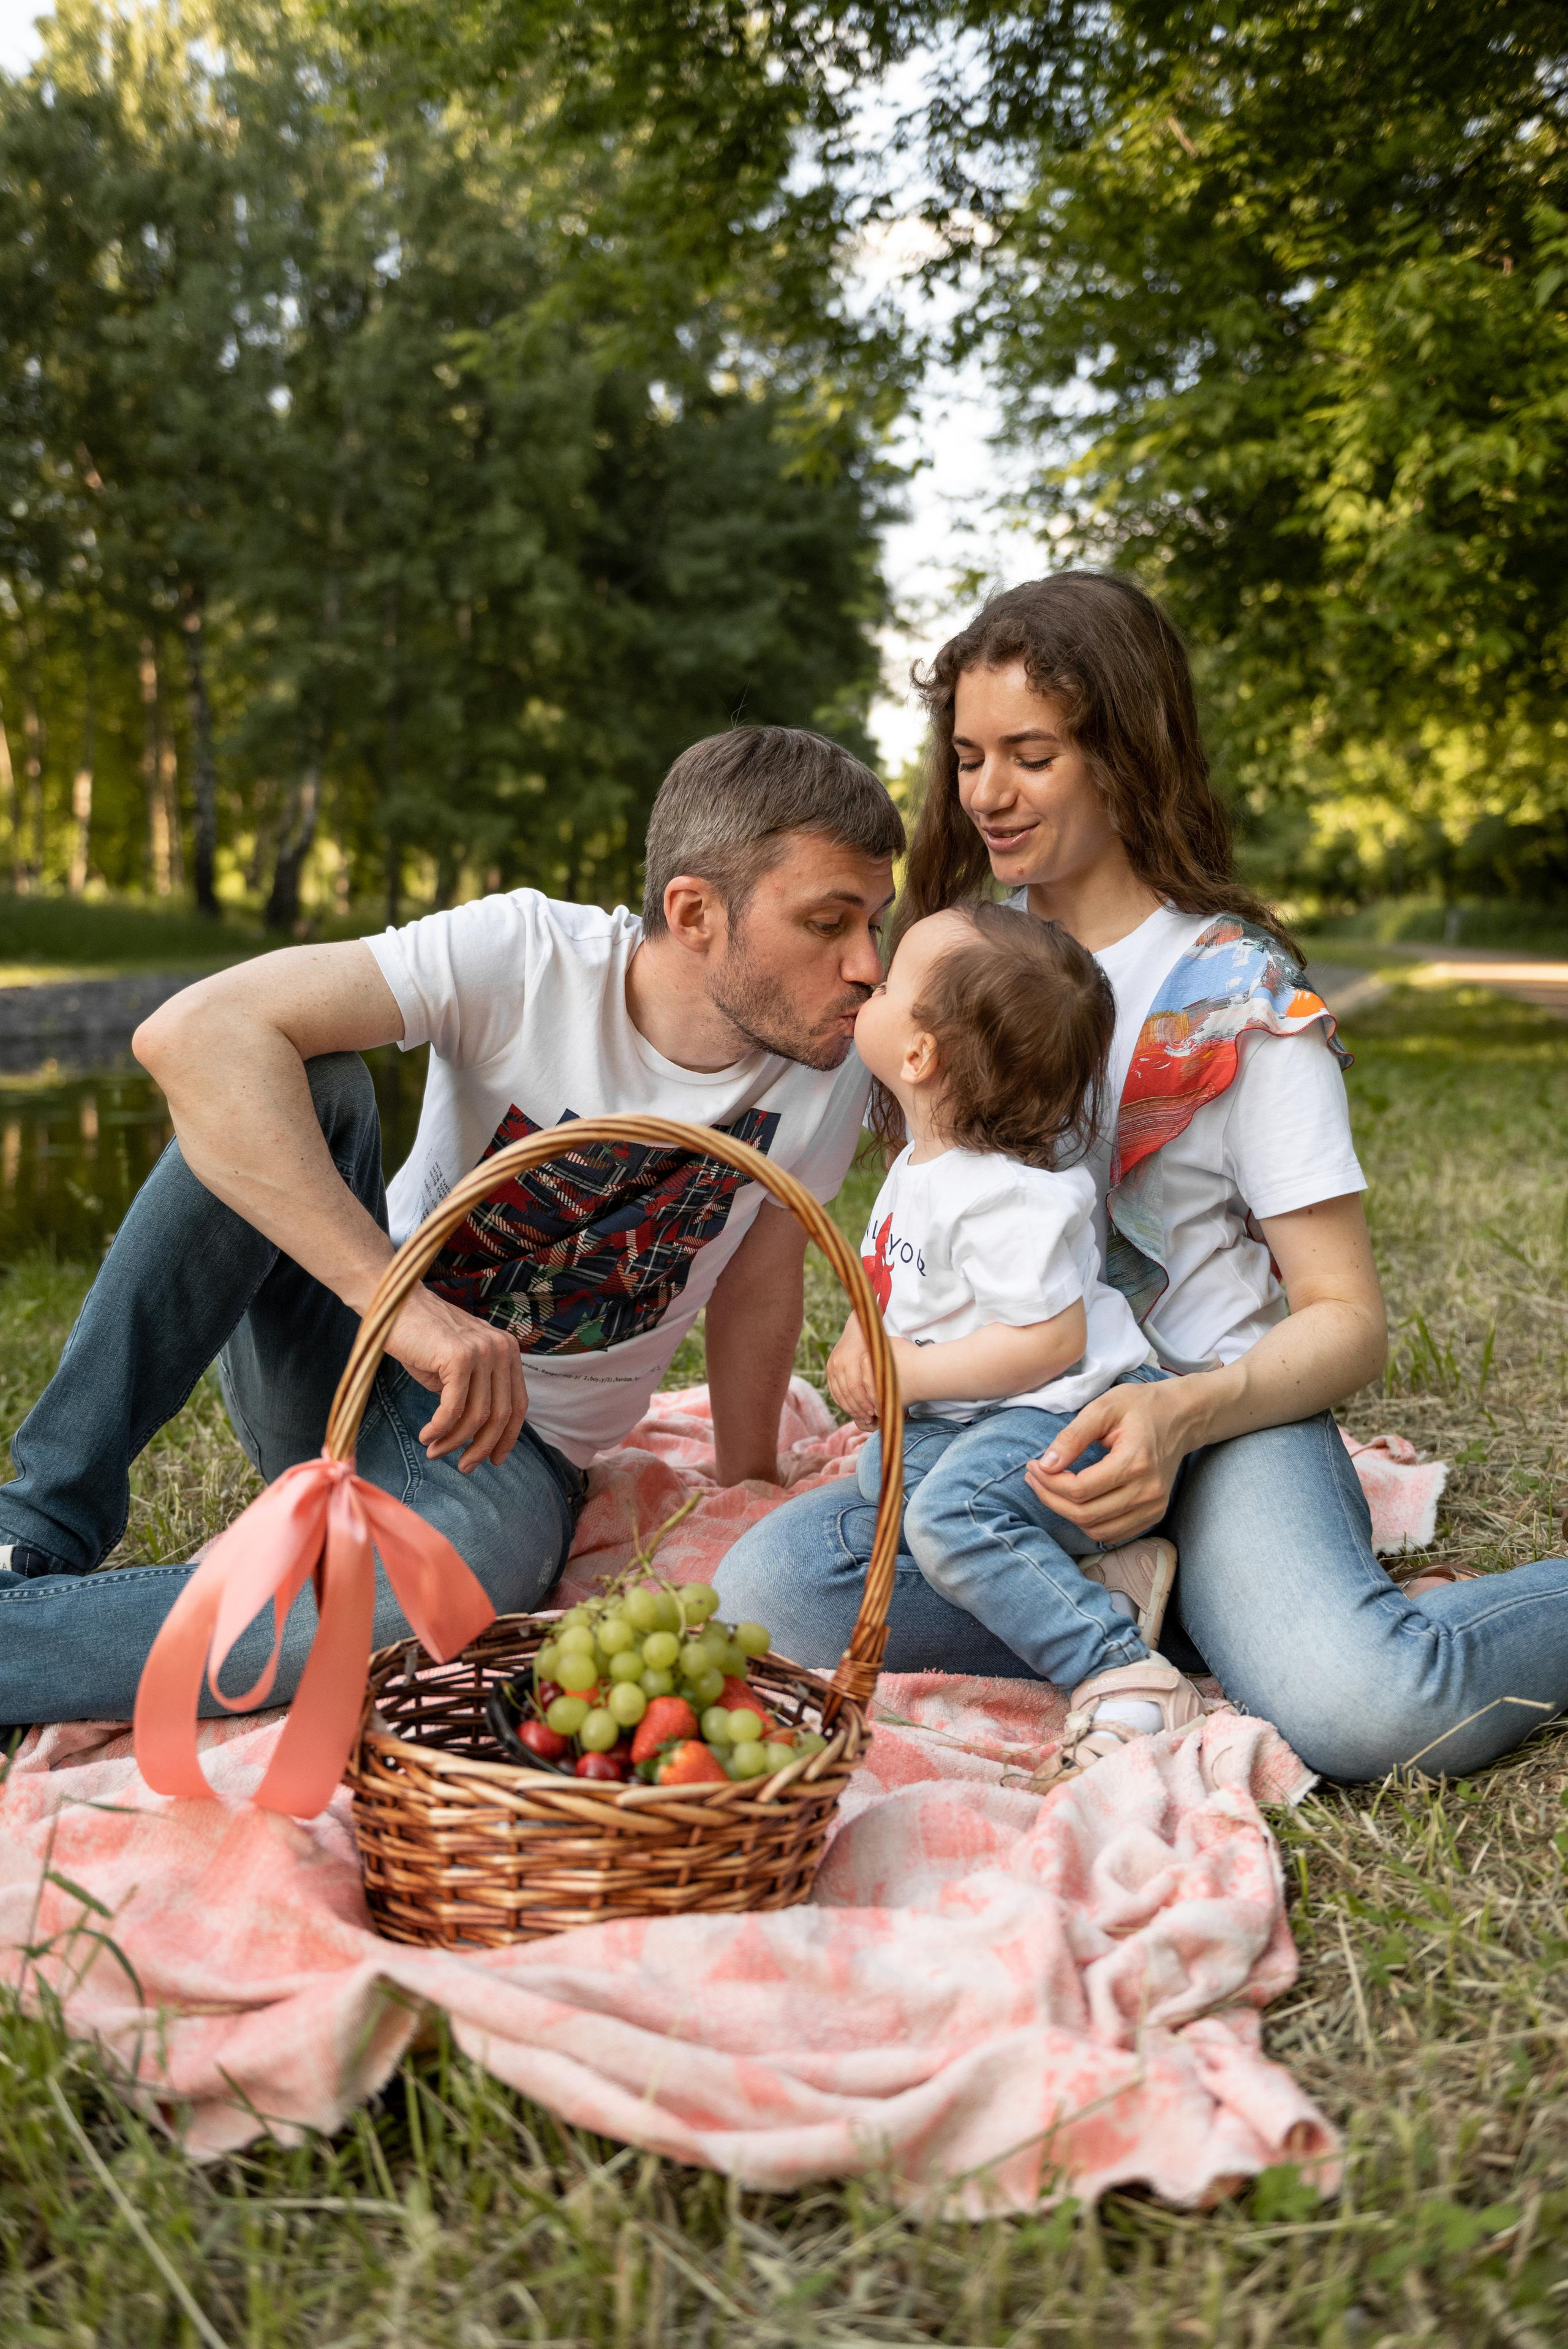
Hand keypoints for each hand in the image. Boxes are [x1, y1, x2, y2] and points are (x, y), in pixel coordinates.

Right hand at [384, 1285, 529, 1471]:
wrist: (395, 1306)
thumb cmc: (422, 1339)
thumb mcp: (457, 1368)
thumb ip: (474, 1393)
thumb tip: (479, 1435)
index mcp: (507, 1351)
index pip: (518, 1404)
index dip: (507, 1437)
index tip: (494, 1460)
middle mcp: (502, 1349)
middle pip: (501, 1414)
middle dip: (482, 1447)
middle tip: (464, 1467)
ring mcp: (483, 1351)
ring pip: (477, 1415)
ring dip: (454, 1441)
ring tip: (435, 1452)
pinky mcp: (459, 1357)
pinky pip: (453, 1407)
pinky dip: (440, 1428)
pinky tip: (426, 1436)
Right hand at [826, 1314, 878, 1429]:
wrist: (858, 1328)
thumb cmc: (876, 1344)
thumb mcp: (882, 1356)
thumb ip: (882, 1373)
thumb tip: (889, 1397)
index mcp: (850, 1360)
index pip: (854, 1388)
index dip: (864, 1403)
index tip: (874, 1413)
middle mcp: (838, 1363)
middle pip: (846, 1393)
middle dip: (857, 1409)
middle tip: (868, 1419)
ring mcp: (832, 1366)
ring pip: (838, 1394)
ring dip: (849, 1408)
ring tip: (862, 1416)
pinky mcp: (829, 1369)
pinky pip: (834, 1391)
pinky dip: (842, 1402)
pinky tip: (852, 1409)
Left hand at [1024, 1379, 1188, 1546]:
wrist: (1181, 1417)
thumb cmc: (1141, 1407)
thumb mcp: (1104, 1408)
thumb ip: (1073, 1437)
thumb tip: (1045, 1465)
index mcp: (1136, 1461)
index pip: (1080, 1489)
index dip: (1049, 1483)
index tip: (1033, 1466)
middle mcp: (1148, 1491)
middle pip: (1086, 1514)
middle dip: (1051, 1499)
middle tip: (1034, 1478)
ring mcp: (1154, 1507)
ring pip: (1098, 1530)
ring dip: (1067, 1514)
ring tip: (1051, 1489)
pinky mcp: (1154, 1514)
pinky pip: (1113, 1533)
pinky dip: (1089, 1522)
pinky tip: (1076, 1501)